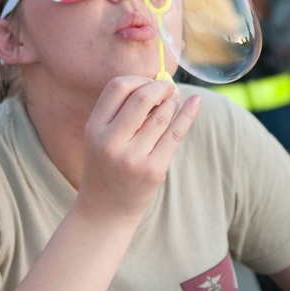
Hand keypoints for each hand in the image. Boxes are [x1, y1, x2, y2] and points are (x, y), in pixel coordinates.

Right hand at [74, 76, 199, 223]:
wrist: (105, 211)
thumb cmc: (107, 168)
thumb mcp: (100, 138)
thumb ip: (121, 112)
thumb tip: (158, 83)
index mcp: (94, 128)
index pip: (117, 87)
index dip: (138, 79)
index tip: (149, 82)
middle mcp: (111, 141)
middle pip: (142, 98)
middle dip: (160, 87)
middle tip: (169, 88)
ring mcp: (133, 157)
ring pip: (162, 116)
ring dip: (173, 102)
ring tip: (175, 100)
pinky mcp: (154, 169)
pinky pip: (176, 134)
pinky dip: (188, 115)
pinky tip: (195, 103)